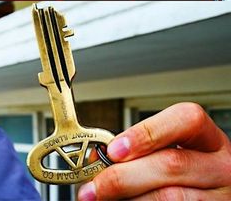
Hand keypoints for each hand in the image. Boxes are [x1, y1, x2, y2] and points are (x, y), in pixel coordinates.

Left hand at [79, 102, 230, 199]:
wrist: (208, 196)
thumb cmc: (184, 172)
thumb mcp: (172, 151)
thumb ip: (143, 149)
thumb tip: (98, 157)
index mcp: (209, 138)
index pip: (186, 120)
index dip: (147, 133)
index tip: (113, 149)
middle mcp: (221, 166)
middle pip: (171, 164)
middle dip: (124, 175)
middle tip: (94, 185)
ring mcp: (222, 195)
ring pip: (170, 196)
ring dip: (129, 198)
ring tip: (101, 197)